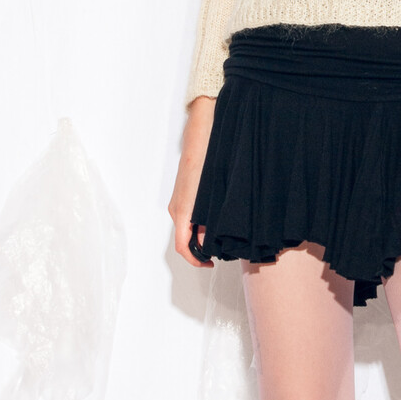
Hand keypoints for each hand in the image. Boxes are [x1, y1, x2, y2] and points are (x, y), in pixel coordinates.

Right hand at [168, 96, 216, 267]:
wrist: (201, 135)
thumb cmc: (208, 162)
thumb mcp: (213, 197)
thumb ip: (212, 221)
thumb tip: (212, 241)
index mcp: (182, 211)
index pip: (183, 247)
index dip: (196, 260)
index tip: (211, 264)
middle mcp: (177, 209)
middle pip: (185, 239)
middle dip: (202, 250)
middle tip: (223, 251)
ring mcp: (178, 202)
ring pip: (188, 228)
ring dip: (202, 237)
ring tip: (223, 237)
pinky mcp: (184, 195)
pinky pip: (189, 217)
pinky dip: (200, 225)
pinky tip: (217, 221)